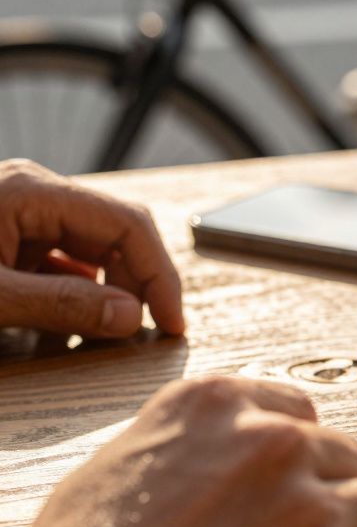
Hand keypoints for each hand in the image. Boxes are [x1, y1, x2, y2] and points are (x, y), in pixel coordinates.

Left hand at [0, 158, 184, 336]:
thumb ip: (59, 304)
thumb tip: (130, 317)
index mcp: (32, 193)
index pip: (127, 224)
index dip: (159, 275)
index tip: (170, 323)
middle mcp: (34, 194)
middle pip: (116, 234)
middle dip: (137, 284)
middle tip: (141, 333)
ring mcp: (21, 213)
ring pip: (92, 249)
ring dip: (109, 290)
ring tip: (108, 331)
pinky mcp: (8, 235)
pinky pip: (62, 259)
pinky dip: (78, 291)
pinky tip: (73, 321)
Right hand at [0, 377, 356, 526]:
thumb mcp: (121, 467)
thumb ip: (196, 445)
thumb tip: (237, 450)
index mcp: (215, 405)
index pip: (300, 411)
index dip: (297, 458)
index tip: (288, 485)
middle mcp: (272, 444)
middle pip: (348, 458)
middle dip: (326, 497)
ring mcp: (310, 509)